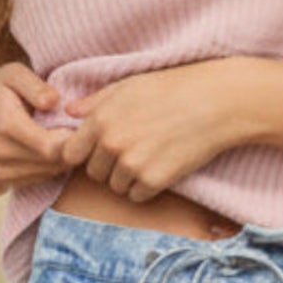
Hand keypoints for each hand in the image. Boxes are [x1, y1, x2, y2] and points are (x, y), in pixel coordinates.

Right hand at [0, 62, 73, 187]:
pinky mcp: (5, 179)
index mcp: (5, 123)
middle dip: (72, 148)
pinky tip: (53, 148)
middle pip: (52, 162)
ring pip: (49, 172)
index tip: (81, 124)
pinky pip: (40, 178)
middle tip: (81, 130)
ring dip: (64, 158)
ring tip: (67, 136)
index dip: (72, 139)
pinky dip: (52, 166)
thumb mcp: (14, 73)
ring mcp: (1, 169)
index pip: (48, 146)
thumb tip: (54, 101)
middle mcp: (0, 151)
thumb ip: (34, 86)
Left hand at [58, 59, 248, 201]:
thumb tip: (68, 111)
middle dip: (108, 166)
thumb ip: (95, 102)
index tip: (98, 150)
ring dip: (129, 178)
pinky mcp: (153, 181)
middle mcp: (112, 143)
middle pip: (94, 173)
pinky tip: (161, 166)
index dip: (83, 153)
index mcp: (101, 119)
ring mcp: (132, 165)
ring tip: (150, 155)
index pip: (71, 153)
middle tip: (134, 148)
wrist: (214, 103)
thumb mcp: (128, 86)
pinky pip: (137, 196)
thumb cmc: (171, 88)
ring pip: (116, 187)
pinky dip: (147, 187)